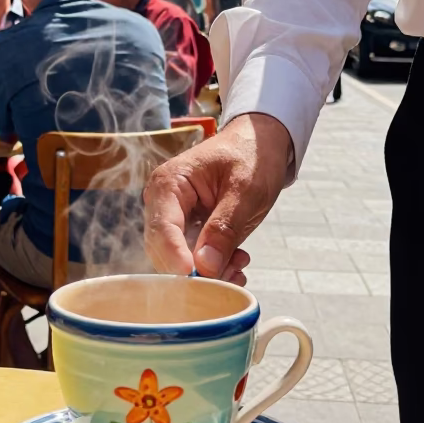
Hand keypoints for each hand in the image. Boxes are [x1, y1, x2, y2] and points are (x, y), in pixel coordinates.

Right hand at [145, 113, 292, 284]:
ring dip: (208, 271)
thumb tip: (204, 266)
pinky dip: (213, 267)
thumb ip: (225, 228)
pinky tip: (236, 262)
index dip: (175, 256)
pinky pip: (192, 258)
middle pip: (164, 249)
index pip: (162, 227)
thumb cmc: (251, 157)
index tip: (195, 276)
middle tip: (231, 274)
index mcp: (169, 183)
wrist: (260, 146)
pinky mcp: (187, 230)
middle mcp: (163, 202)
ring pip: (177, 259)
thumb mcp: (246, 190)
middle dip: (196, 269)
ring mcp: (174, 218)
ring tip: (239, 264)